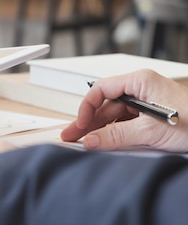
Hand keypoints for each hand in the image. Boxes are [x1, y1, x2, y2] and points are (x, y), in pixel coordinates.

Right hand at [61, 69, 187, 151]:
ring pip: (115, 115)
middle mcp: (141, 88)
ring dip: (101, 129)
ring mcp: (146, 102)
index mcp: (139, 81)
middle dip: (89, 121)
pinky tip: (106, 143)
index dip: (87, 108)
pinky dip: (115, 133)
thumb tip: (91, 140)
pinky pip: (126, 122)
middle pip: (105, 104)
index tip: (81, 125)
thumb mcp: (149, 132)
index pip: (100, 90)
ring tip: (87, 143)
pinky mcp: (151, 115)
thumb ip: (116, 136)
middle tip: (73, 136)